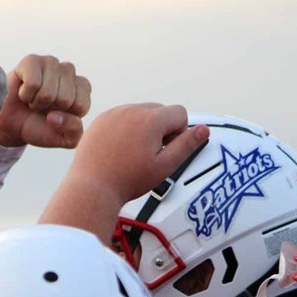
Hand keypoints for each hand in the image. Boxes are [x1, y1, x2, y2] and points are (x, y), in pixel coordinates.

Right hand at [0, 54, 90, 148]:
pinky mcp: (32, 60)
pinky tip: (24, 92)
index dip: (65, 117)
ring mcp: (51, 63)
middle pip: (65, 99)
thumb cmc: (40, 126)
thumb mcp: (63, 138)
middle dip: (50, 110)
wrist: (11, 124)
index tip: (56, 115)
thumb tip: (57, 116)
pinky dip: (26, 94)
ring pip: (48, 92)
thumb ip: (73, 132)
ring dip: (37, 103)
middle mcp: (69, 72)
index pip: (81, 105)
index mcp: (82, 89)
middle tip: (41, 107)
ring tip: (33, 100)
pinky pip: (33, 83)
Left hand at [70, 103, 208, 205]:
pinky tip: (118, 150)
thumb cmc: (127, 179)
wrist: (93, 186)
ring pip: (140, 113)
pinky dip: (124, 129)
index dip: (178, 133)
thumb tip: (203, 130)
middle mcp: (132, 110)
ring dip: (143, 128)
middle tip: (149, 154)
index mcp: (151, 120)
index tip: (165, 149)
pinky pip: (121, 117)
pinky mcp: (101, 119)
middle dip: (161, 129)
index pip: (180, 113)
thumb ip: (186, 145)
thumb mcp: (165, 166)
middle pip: (160, 110)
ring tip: (132, 153)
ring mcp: (114, 113)